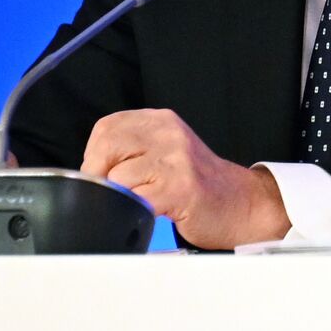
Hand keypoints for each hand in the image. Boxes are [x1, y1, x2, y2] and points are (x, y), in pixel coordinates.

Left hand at [81, 108, 289, 249]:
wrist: (240, 202)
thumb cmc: (197, 182)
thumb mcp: (166, 150)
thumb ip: (133, 149)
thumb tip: (89, 169)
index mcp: (162, 121)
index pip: (106, 127)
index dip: (95, 154)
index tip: (104, 172)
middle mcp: (169, 133)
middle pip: (107, 147)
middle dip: (98, 175)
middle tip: (113, 191)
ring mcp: (176, 159)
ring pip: (118, 176)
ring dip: (122, 196)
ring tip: (143, 199)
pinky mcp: (180, 188)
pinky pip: (136, 199)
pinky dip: (136, 210)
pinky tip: (153, 209)